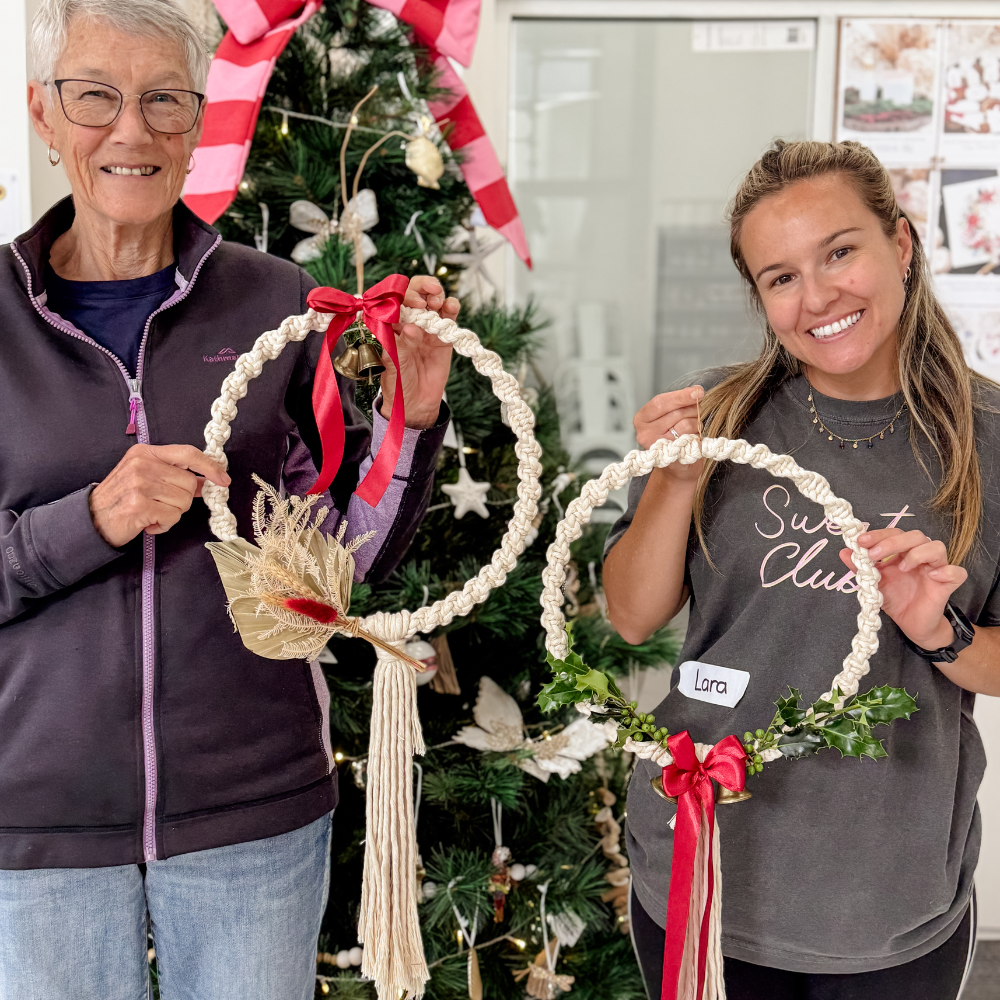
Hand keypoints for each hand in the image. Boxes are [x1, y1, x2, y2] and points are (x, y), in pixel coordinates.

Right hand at [90, 444, 230, 547]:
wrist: (92, 520)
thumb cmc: (122, 499)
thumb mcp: (146, 478)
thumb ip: (175, 476)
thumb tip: (209, 480)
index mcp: (145, 453)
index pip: (187, 453)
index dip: (209, 466)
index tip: (224, 479)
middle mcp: (142, 464)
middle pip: (190, 483)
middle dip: (183, 499)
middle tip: (162, 505)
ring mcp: (140, 484)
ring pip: (184, 501)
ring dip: (172, 513)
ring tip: (152, 513)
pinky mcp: (138, 505)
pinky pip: (172, 517)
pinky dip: (164, 525)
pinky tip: (147, 523)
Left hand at [380, 275, 458, 428]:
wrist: (416, 403)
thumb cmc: (397, 382)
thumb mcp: (394, 364)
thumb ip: (402, 345)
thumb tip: (411, 328)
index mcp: (391, 324)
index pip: (395, 299)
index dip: (404, 295)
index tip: (411, 303)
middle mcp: (409, 321)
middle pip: (415, 293)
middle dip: (422, 289)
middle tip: (426, 300)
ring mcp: (427, 327)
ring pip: (433, 301)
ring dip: (437, 295)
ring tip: (438, 303)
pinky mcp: (443, 336)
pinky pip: (448, 317)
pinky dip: (451, 307)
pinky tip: (451, 306)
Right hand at [633, 385, 704, 484]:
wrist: (678, 467)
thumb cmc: (674, 437)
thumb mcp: (671, 414)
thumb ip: (679, 402)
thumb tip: (696, 391)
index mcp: (641, 419)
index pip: (660, 402)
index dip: (680, 396)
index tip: (698, 391)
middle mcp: (644, 434)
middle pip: (676, 413)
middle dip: (692, 408)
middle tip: (698, 410)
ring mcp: (657, 447)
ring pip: (686, 424)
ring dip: (697, 422)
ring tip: (694, 426)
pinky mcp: (672, 458)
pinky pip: (692, 438)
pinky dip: (698, 435)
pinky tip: (694, 437)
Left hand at [839, 528, 967, 650]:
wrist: (911, 624)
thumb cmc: (896, 599)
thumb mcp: (874, 583)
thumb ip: (859, 567)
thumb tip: (843, 551)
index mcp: (902, 552)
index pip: (894, 533)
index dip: (879, 535)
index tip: (860, 541)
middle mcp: (920, 556)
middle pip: (915, 536)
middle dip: (893, 542)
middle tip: (874, 554)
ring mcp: (936, 568)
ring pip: (937, 547)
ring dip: (918, 553)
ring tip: (902, 567)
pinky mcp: (947, 584)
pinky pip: (957, 572)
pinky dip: (947, 571)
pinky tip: (933, 575)